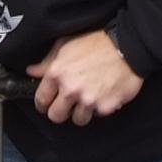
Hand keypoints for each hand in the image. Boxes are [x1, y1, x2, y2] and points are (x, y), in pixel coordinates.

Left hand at [28, 30, 143, 124]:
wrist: (128, 45)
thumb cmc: (97, 42)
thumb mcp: (66, 44)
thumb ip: (48, 61)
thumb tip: (32, 71)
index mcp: (57, 74)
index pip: (41, 100)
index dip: (44, 103)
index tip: (49, 103)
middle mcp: (70, 89)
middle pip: (56, 116)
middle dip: (61, 112)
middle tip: (68, 104)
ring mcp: (89, 100)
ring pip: (78, 119)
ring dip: (82, 112)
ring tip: (89, 98)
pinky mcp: (106, 106)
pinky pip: (99, 114)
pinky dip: (101, 107)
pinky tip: (104, 94)